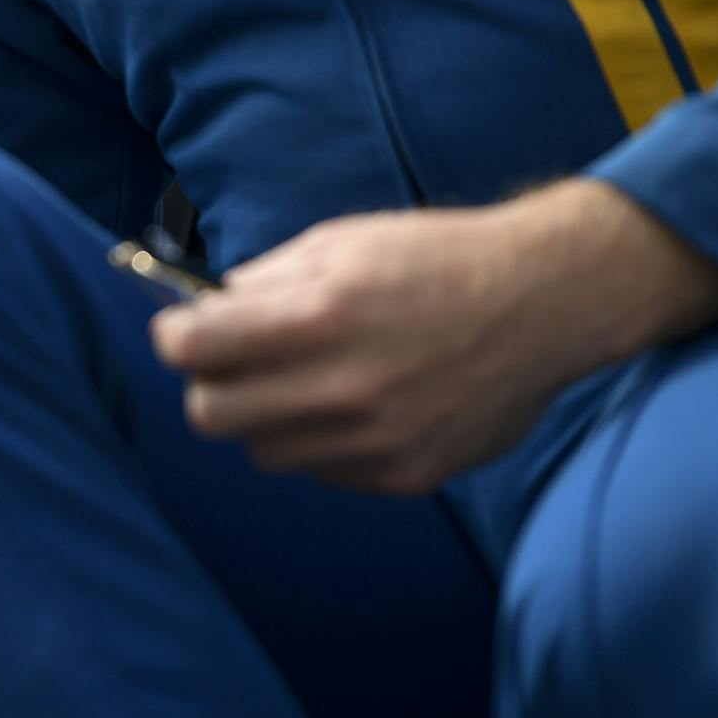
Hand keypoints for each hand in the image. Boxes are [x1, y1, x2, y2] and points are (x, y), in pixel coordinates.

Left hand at [150, 179, 717, 494]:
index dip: (174, 337)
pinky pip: (323, 472)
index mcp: (317, 314)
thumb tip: (203, 309)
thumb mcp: (340, 242)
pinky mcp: (407, 476)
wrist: (543, 301)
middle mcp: (341, 386)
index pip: (191, 349)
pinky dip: (321, 443)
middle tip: (234, 363)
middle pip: (210, 416)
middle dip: (210, 385)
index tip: (182, 331)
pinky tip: (355, 405)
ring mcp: (375, 440)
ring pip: (263, 451)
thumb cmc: (436, 260)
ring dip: (266, 418)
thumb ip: (264, 281)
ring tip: (306, 380)